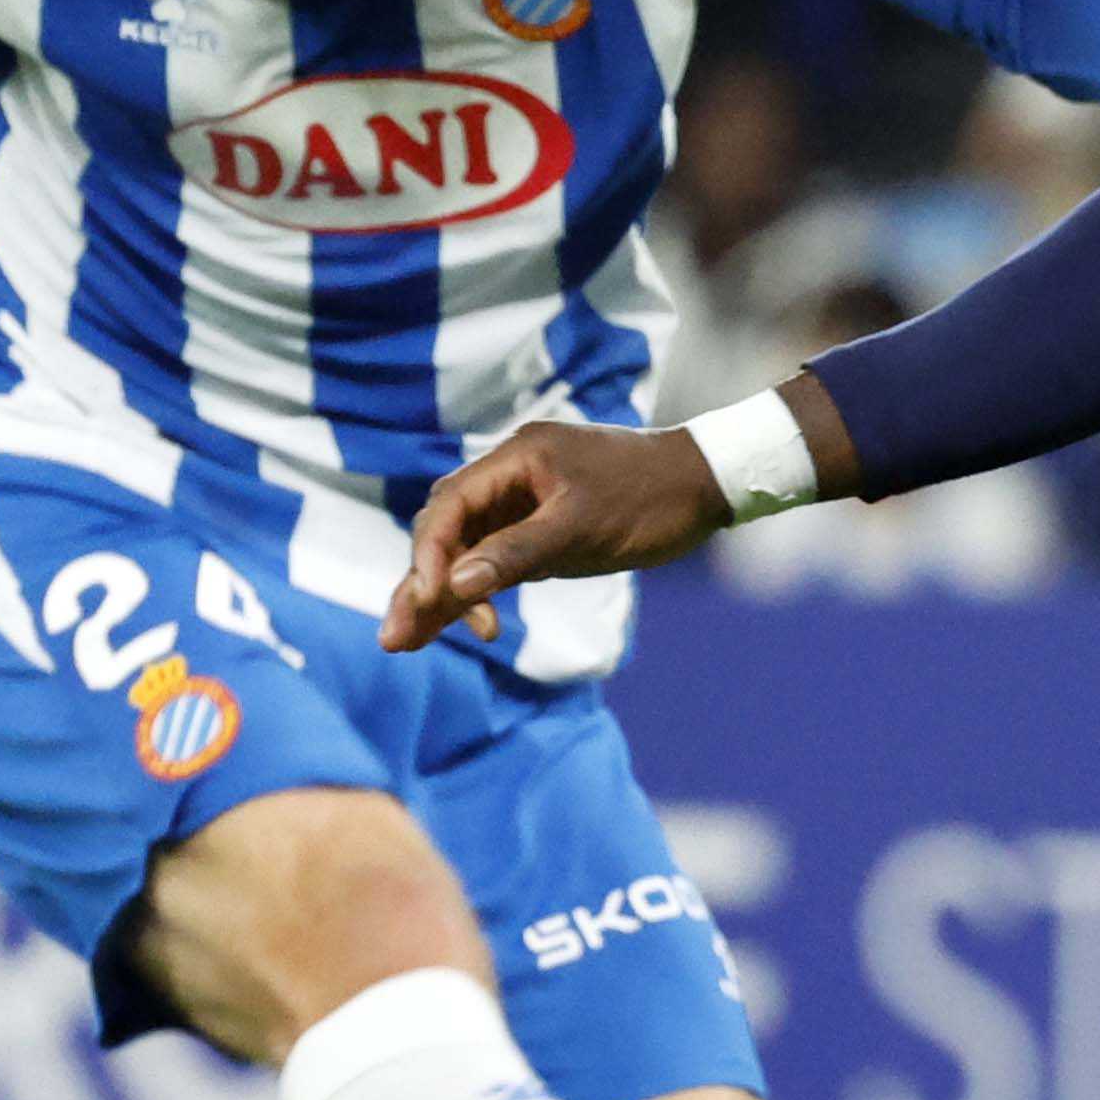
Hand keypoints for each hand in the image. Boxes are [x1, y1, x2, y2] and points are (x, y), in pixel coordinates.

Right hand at [386, 418, 729, 647]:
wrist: (706, 486)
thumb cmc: (650, 499)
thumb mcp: (582, 530)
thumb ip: (516, 555)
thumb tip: (455, 584)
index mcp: (517, 456)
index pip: (450, 505)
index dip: (428, 554)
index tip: (421, 599)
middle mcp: (512, 475)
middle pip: (447, 530)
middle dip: (421, 584)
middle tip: (393, 637)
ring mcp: (524, 502)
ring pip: (467, 550)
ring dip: (442, 595)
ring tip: (407, 642)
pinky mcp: (540, 528)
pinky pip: (495, 559)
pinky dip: (478, 591)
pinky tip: (461, 625)